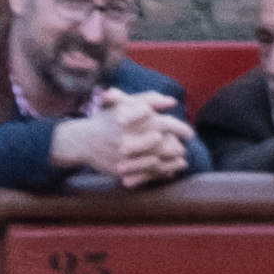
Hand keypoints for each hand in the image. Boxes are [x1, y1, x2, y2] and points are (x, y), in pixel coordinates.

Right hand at [53, 92, 191, 184]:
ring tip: (181, 162)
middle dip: (177, 148)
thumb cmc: (108, 119)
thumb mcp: (126, 102)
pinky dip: (160, 174)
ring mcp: (126, 156)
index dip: (181, 130)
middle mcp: (132, 137)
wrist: (83, 140)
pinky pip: (145, 174)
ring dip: (172, 163)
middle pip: (165, 146)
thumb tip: (172, 102)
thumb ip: (150, 99)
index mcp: (136, 119)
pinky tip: (168, 172)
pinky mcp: (122, 170)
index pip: (166, 124)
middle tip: (184, 150)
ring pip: (157, 162)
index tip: (190, 134)